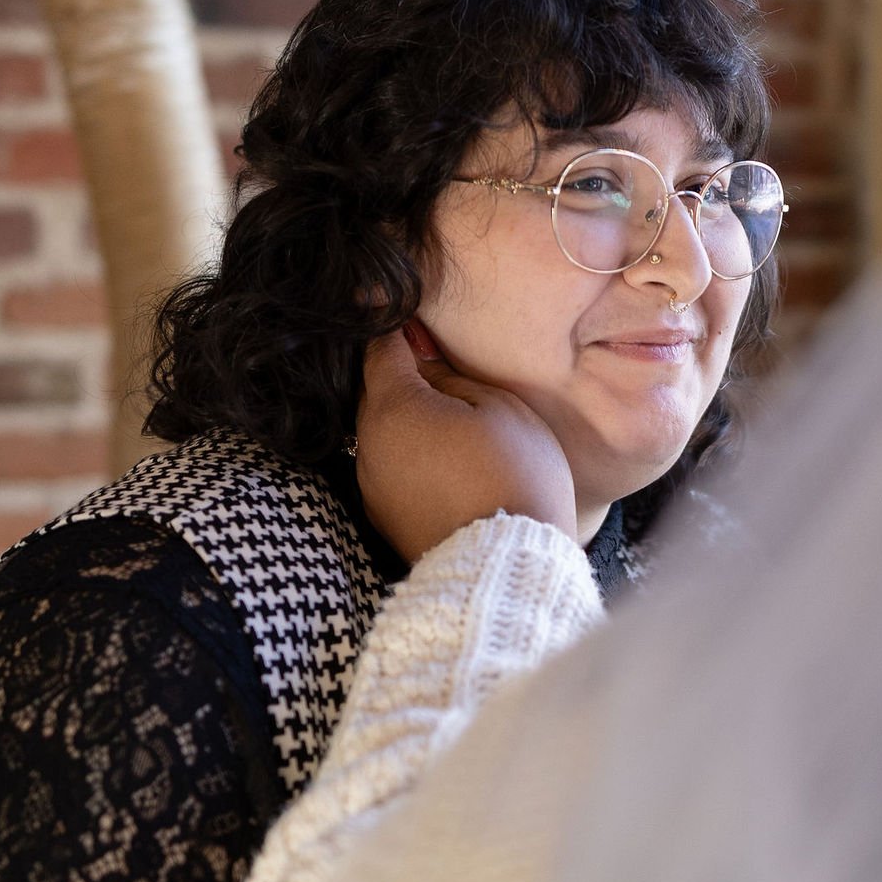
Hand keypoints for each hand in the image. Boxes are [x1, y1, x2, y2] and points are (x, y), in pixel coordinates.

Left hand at [354, 327, 577, 563]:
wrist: (505, 567)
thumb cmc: (513, 476)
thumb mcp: (498, 407)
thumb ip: (452, 376)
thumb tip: (423, 362)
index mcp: (393, 407)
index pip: (380, 348)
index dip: (394, 326)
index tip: (407, 315)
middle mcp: (368, 445)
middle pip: (378, 394)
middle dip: (403, 378)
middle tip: (442, 371)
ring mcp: (372, 487)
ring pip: (384, 436)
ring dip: (409, 424)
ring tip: (453, 426)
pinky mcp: (385, 519)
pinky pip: (392, 472)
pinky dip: (412, 461)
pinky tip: (447, 466)